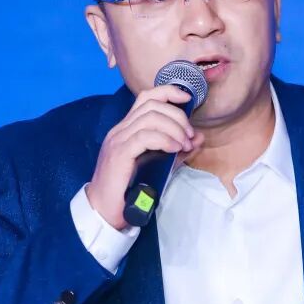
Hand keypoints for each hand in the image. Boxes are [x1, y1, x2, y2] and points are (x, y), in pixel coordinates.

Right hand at [87, 84, 204, 229]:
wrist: (105, 210)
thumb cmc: (130, 189)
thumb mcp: (160, 166)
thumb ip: (178, 151)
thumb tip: (198, 138)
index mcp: (127, 128)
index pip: (146, 97)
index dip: (168, 92)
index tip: (188, 99)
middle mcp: (120, 130)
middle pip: (152, 105)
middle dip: (178, 116)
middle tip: (189, 136)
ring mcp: (118, 140)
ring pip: (150, 118)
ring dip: (174, 128)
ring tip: (184, 145)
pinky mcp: (119, 153)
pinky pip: (145, 137)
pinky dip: (164, 139)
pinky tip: (174, 149)